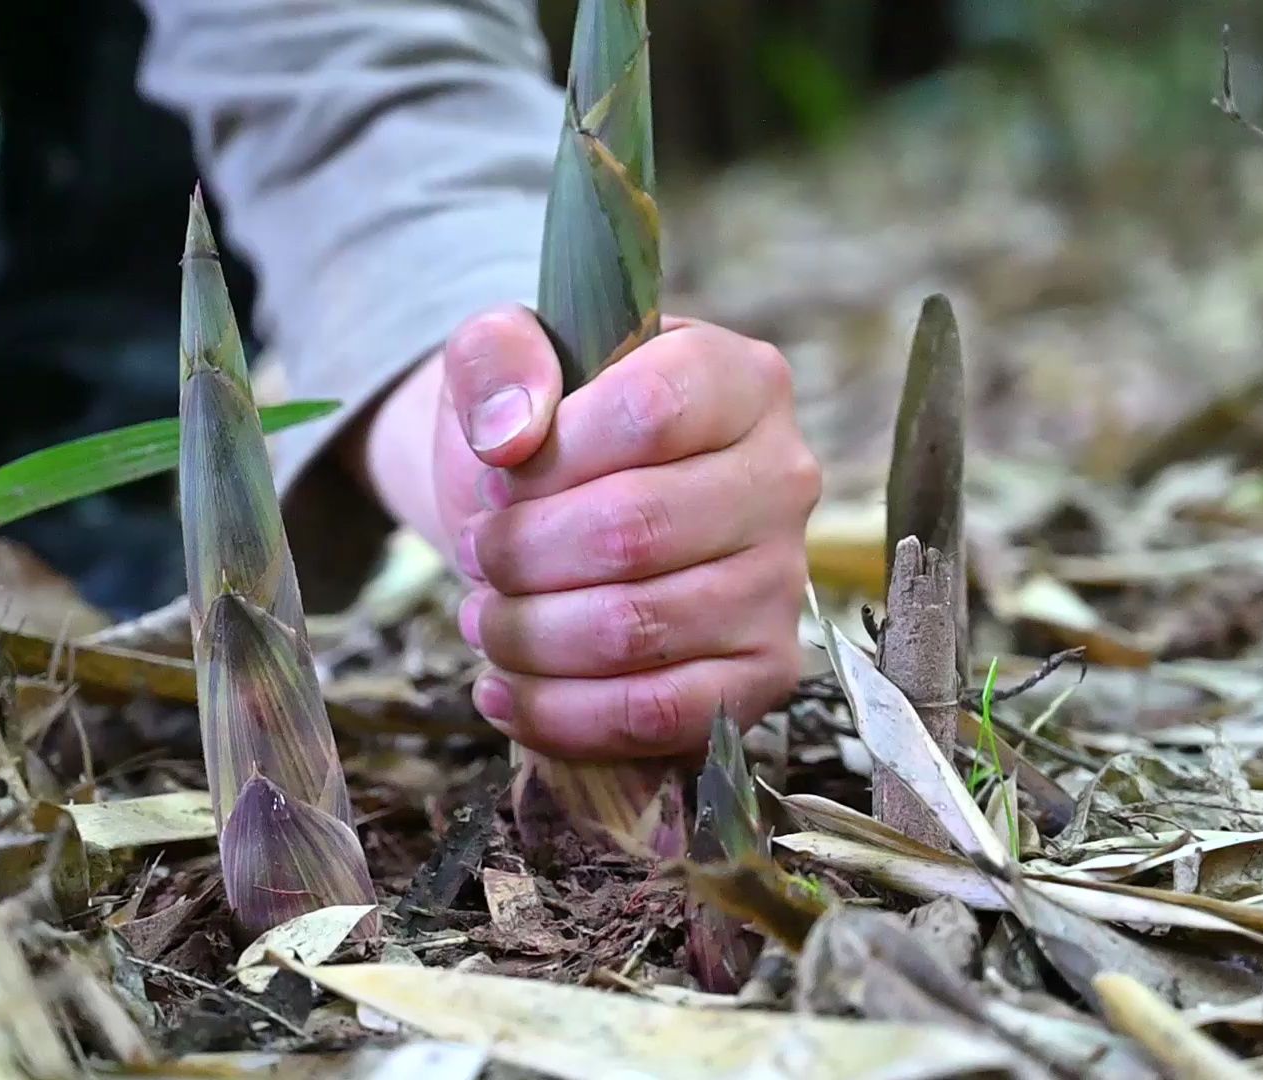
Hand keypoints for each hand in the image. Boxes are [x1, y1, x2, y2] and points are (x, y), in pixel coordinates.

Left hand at [407, 304, 818, 760]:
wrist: (561, 513)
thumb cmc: (543, 431)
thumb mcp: (504, 354)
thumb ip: (497, 357)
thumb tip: (509, 436)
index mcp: (738, 381)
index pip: (649, 412)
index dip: (549, 457)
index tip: (497, 476)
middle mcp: (782, 479)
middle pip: (635, 530)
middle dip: (523, 555)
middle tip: (480, 556)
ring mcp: (781, 583)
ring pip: (636, 628)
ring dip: (528, 635)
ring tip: (484, 618)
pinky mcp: (763, 674)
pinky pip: (660, 714)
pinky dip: (561, 714)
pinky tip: (505, 690)